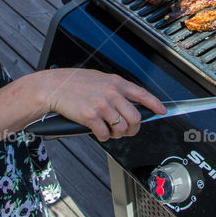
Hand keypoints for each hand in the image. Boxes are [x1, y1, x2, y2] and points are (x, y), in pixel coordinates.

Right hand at [40, 69, 165, 140]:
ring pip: (122, 128)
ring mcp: (102, 105)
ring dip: (117, 134)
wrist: (53, 87)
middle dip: (133, 128)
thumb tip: (129, 101)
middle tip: (127, 130)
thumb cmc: (74, 83)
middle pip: (135, 117)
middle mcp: (112, 93)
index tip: (162, 111)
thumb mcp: (100, 79)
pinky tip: (98, 131)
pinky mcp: (91, 117)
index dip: (155, 104)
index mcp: (116, 83)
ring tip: (110, 131)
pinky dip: (103, 137)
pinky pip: (105, 134)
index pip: (142, 94)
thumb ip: (115, 89)